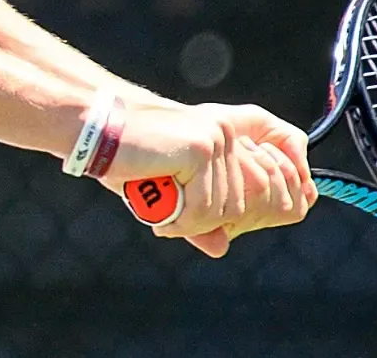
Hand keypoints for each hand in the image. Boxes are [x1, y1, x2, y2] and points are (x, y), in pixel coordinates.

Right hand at [100, 98, 315, 257]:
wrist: (97, 128)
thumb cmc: (129, 158)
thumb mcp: (171, 190)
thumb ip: (201, 215)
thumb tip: (222, 247)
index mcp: (234, 137)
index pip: (279, 186)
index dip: (263, 211)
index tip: (216, 225)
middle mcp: (233, 134)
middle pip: (252, 204)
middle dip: (215, 221)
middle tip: (178, 216)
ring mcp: (219, 140)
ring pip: (228, 210)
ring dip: (192, 220)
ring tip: (160, 206)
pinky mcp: (202, 149)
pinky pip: (206, 208)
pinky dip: (180, 220)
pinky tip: (158, 209)